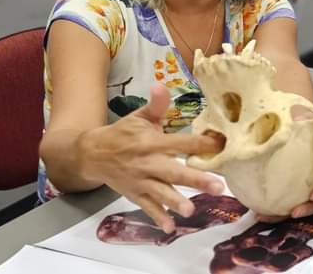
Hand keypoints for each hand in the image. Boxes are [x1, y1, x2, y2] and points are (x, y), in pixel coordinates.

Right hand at [77, 85, 224, 232]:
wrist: (92, 154)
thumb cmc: (123, 134)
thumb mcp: (138, 116)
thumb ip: (155, 104)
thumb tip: (162, 84)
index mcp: (152, 142)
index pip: (180, 143)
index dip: (201, 144)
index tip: (221, 146)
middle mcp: (148, 163)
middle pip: (174, 172)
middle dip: (196, 179)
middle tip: (218, 187)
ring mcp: (141, 181)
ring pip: (161, 193)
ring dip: (175, 201)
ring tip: (190, 210)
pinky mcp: (135, 194)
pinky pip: (147, 208)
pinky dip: (157, 218)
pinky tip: (169, 228)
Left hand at [250, 103, 312, 221]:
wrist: (300, 116)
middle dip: (309, 208)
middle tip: (294, 212)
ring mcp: (308, 182)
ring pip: (301, 204)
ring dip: (286, 213)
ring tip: (266, 217)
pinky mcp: (292, 185)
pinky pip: (285, 199)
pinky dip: (273, 207)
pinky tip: (256, 211)